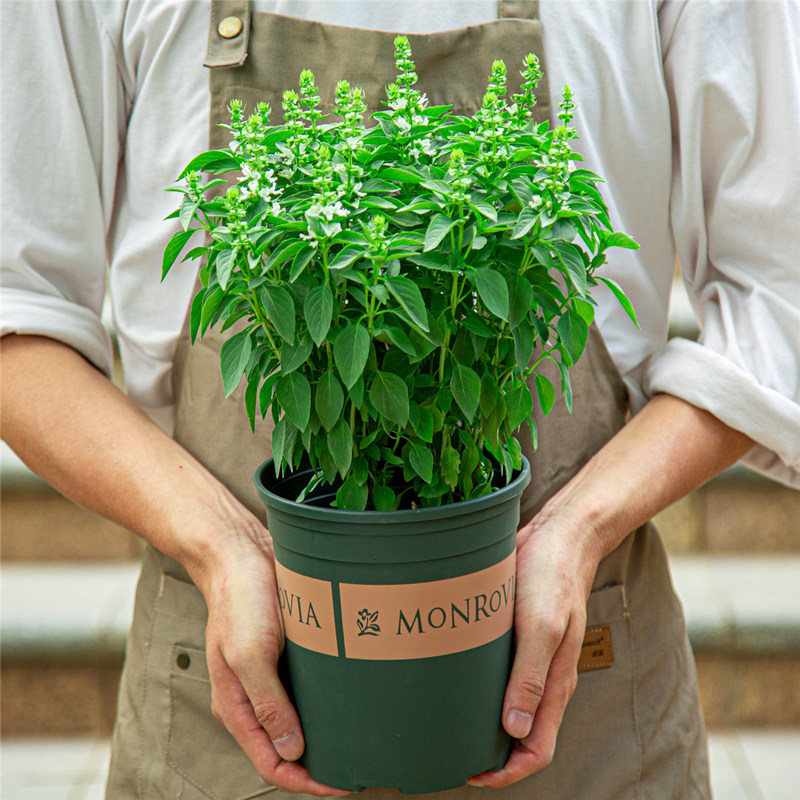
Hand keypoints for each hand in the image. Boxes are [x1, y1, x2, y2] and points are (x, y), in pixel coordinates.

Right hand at [201, 530, 349, 795]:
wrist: (241, 553)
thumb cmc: (239, 599)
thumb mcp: (249, 653)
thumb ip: (267, 704)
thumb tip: (290, 753)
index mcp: (236, 705)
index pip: (271, 764)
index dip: (305, 781)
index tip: (341, 784)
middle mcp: (253, 698)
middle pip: (286, 749)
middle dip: (318, 766)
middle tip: (358, 768)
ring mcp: (270, 678)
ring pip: (299, 722)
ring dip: (325, 736)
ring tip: (359, 743)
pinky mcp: (286, 657)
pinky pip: (307, 691)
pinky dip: (326, 705)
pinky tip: (350, 703)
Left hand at [468, 512, 596, 788]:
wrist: (560, 536)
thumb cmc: (552, 576)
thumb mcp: (541, 625)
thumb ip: (531, 677)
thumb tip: (515, 729)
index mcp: (555, 684)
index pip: (537, 750)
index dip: (506, 773)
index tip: (471, 774)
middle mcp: (544, 678)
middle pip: (521, 735)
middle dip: (490, 755)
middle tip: (449, 752)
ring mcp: (532, 659)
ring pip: (509, 707)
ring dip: (483, 723)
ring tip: (447, 723)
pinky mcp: (518, 639)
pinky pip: (501, 676)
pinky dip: (481, 690)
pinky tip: (455, 681)